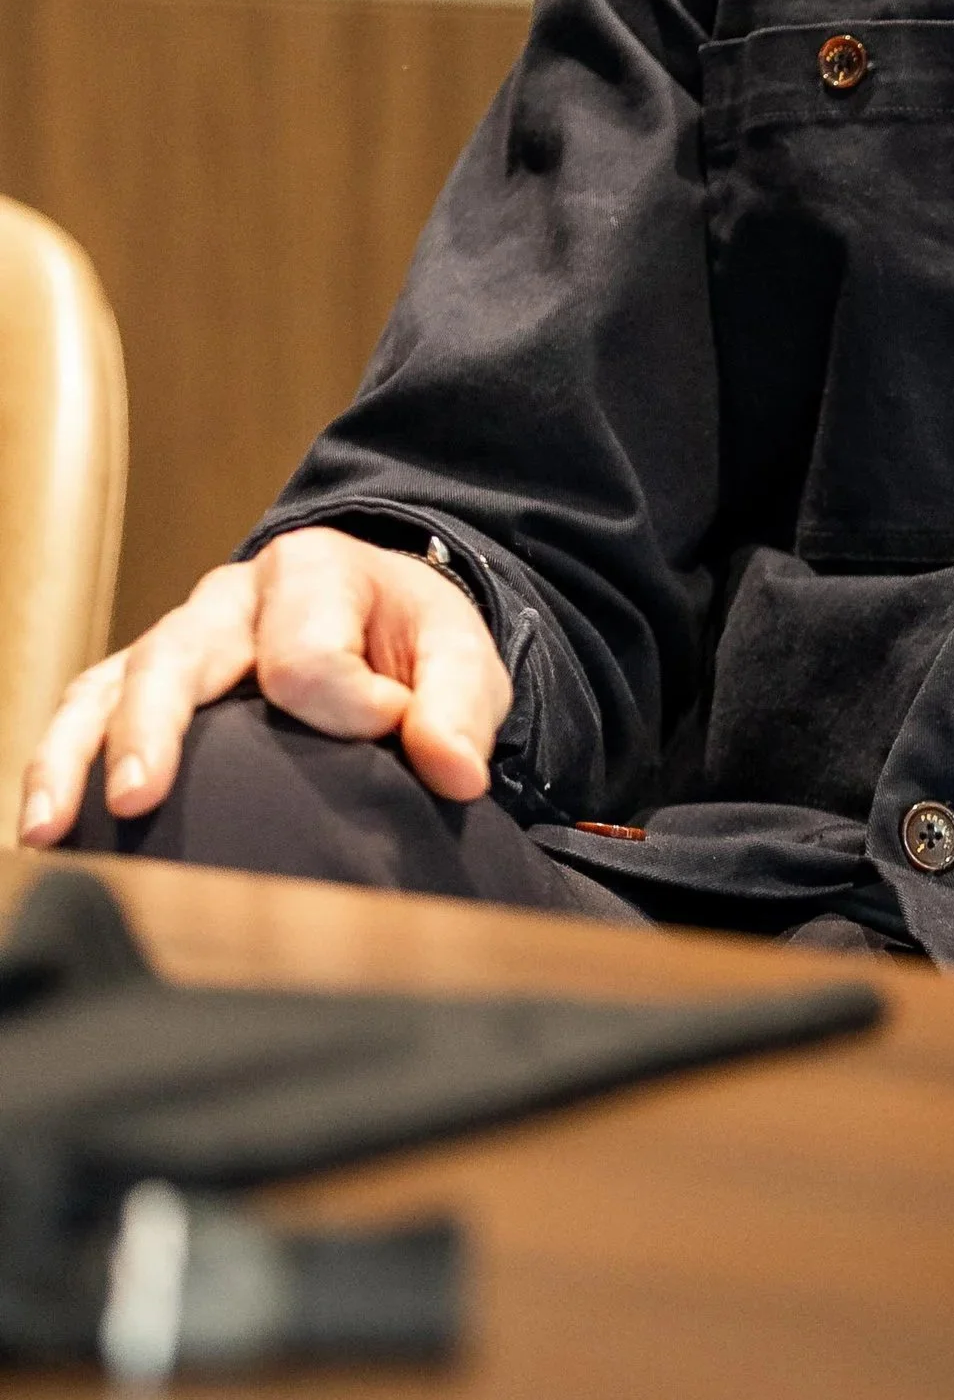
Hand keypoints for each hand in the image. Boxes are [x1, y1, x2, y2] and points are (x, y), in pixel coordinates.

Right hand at [16, 528, 510, 846]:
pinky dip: (60, 762)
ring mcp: (180, 638)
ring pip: (114, 684)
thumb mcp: (462, 658)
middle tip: (139, 796)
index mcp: (315, 571)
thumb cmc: (413, 643)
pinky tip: (46, 827)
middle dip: (155, 726)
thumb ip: (461, 707)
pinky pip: (89, 709)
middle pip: (179, 655)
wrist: (381, 620)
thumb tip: (455, 770)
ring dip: (78, 755)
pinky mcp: (146, 680)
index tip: (391, 730)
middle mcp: (231, 597)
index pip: (307, 653)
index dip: (349, 709)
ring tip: (54, 827)